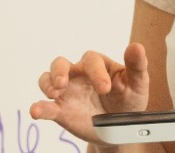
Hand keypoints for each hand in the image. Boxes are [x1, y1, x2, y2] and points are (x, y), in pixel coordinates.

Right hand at [29, 43, 151, 143]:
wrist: (120, 127)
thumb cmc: (128, 98)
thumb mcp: (137, 83)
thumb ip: (136, 65)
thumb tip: (136, 46)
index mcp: (97, 65)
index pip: (91, 61)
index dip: (96, 72)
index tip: (105, 88)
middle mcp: (78, 74)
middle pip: (60, 63)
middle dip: (60, 72)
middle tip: (63, 84)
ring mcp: (67, 92)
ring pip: (47, 80)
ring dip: (47, 85)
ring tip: (54, 94)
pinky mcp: (61, 110)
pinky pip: (46, 107)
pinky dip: (39, 108)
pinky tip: (37, 111)